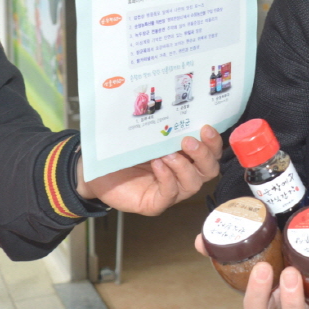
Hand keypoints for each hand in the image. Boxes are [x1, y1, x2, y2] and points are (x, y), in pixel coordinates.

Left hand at [76, 125, 221, 215]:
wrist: (95, 170)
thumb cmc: (121, 150)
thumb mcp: (144, 134)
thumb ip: (160, 125)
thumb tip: (172, 105)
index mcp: (184, 155)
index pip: (210, 151)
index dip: (213, 141)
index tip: (206, 127)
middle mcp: (181, 173)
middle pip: (208, 169)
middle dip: (204, 154)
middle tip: (188, 140)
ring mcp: (170, 190)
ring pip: (193, 183)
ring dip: (184, 167)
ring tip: (168, 154)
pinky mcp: (155, 203)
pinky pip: (169, 194)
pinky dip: (166, 178)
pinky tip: (157, 165)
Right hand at [190, 239, 308, 308]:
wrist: (308, 225)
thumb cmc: (280, 233)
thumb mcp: (256, 232)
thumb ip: (228, 238)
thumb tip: (202, 240)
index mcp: (268, 292)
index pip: (256, 306)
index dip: (257, 293)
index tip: (262, 268)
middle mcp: (290, 302)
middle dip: (289, 300)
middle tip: (289, 273)